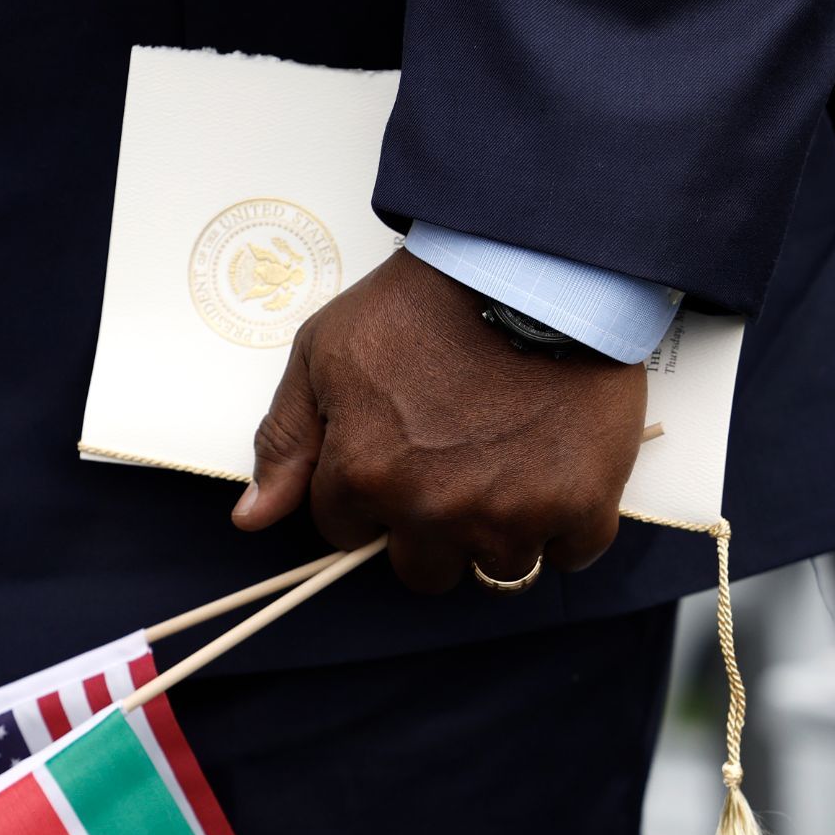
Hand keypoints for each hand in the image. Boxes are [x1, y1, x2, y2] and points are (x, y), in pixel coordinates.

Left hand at [230, 248, 647, 592]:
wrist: (533, 264)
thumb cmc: (424, 301)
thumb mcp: (326, 352)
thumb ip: (285, 440)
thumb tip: (252, 520)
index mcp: (367, 477)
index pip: (347, 532)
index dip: (366, 493)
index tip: (396, 454)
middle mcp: (436, 510)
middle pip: (422, 571)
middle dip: (428, 530)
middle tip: (455, 466)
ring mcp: (512, 515)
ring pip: (498, 570)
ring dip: (499, 531)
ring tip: (511, 464)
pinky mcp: (582, 505)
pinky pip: (573, 553)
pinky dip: (569, 524)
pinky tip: (560, 470)